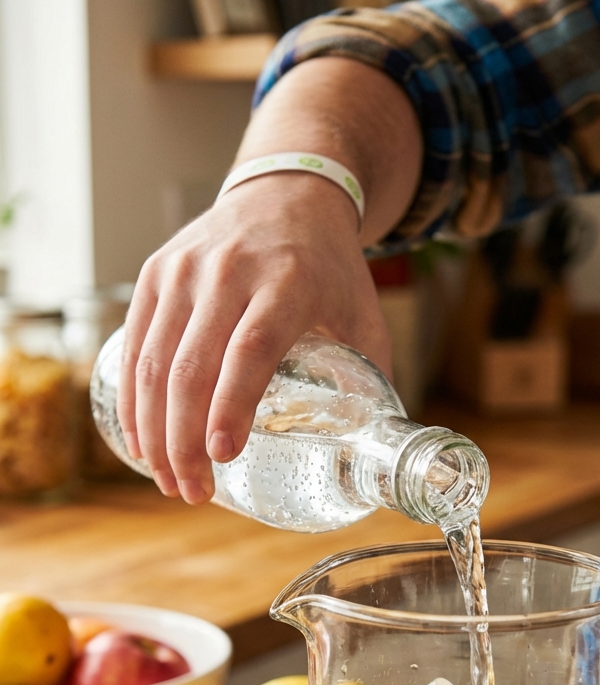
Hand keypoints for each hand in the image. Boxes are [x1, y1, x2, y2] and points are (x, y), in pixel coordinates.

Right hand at [117, 171, 391, 503]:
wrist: (288, 192)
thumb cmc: (330, 268)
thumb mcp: (363, 313)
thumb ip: (374, 378)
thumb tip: (381, 452)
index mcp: (288, 282)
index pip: (251, 349)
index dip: (232, 406)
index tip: (223, 455)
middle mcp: (229, 271)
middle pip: (193, 367)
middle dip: (185, 441)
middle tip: (194, 492)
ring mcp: (185, 270)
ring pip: (154, 361)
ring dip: (155, 431)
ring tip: (169, 480)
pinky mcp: (157, 272)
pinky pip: (134, 344)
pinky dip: (132, 399)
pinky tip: (142, 441)